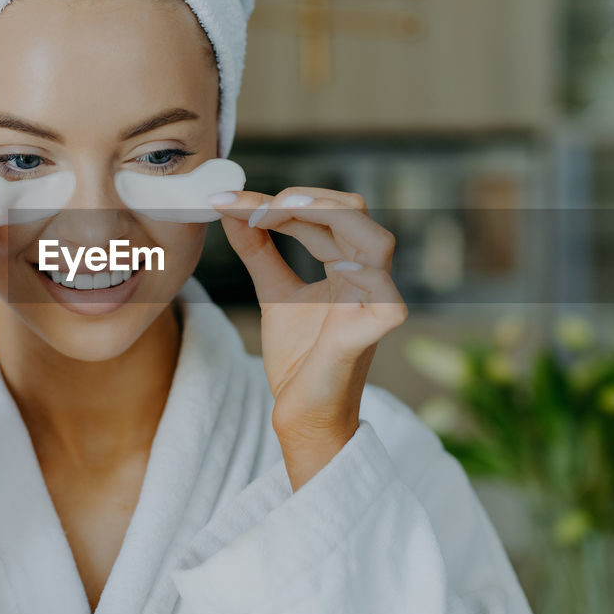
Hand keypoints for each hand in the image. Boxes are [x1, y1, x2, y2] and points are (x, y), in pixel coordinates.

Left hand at [210, 188, 407, 489]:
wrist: (300, 414)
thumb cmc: (298, 357)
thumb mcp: (273, 292)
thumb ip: (259, 250)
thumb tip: (231, 209)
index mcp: (348, 264)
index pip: (326, 212)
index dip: (279, 200)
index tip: (227, 201)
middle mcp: (366, 277)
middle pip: (354, 212)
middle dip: (303, 199)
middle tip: (251, 207)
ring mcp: (373, 304)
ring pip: (376, 242)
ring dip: (328, 219)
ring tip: (278, 213)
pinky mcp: (371, 336)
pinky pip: (386, 300)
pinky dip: (362, 275)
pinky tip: (329, 265)